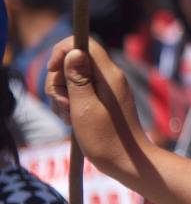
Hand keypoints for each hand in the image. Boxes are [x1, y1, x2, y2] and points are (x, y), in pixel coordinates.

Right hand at [46, 37, 153, 180]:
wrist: (126, 160)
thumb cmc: (106, 138)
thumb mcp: (84, 108)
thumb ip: (78, 78)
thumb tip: (74, 50)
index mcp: (109, 74)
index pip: (84, 43)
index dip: (62, 51)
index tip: (52, 71)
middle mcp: (109, 76)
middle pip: (74, 60)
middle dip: (59, 80)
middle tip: (64, 104)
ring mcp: (106, 87)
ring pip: (72, 78)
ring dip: (62, 95)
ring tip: (68, 116)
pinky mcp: (102, 99)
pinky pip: (79, 92)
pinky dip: (69, 104)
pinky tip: (71, 120)